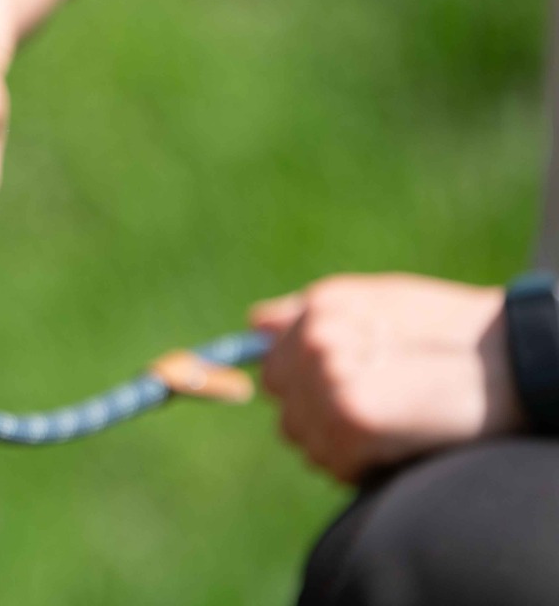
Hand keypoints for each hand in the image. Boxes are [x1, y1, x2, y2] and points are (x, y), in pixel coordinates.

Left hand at [251, 273, 522, 482]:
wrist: (515, 359)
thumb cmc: (450, 333)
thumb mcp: (377, 305)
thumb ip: (309, 315)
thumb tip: (254, 325)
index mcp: (319, 309)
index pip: (273, 367)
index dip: (306, 386)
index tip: (349, 391)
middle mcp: (315, 340)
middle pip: (285, 407)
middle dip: (318, 417)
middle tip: (376, 410)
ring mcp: (330, 379)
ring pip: (305, 439)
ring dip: (338, 444)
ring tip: (390, 426)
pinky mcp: (354, 420)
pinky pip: (335, 463)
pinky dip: (362, 466)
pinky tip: (398, 445)